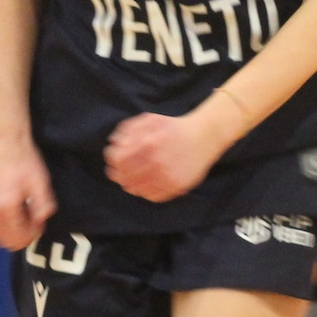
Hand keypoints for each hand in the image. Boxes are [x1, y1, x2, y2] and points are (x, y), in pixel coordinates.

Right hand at [0, 134, 55, 250]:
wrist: (7, 145)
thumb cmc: (26, 162)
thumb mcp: (41, 183)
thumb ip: (43, 205)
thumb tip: (41, 221)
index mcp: (5, 206)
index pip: (18, 236)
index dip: (33, 233)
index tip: (41, 222)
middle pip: (6, 240)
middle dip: (23, 235)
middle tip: (35, 221)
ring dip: (14, 231)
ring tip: (27, 216)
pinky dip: (5, 226)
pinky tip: (16, 214)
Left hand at [104, 107, 227, 203]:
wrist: (204, 136)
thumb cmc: (175, 127)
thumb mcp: (151, 120)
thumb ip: (129, 129)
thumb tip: (113, 143)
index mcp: (149, 144)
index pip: (119, 160)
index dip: (112, 160)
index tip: (113, 160)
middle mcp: (157, 162)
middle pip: (125, 177)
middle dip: (119, 175)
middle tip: (119, 172)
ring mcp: (167, 176)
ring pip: (137, 190)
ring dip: (131, 185)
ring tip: (133, 179)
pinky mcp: (176, 186)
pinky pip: (152, 196)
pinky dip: (146, 192)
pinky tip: (147, 183)